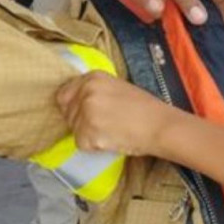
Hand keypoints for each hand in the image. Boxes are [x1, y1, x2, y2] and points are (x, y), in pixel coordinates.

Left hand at [56, 71, 178, 156]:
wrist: (159, 125)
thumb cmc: (145, 109)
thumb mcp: (118, 88)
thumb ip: (96, 91)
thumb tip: (77, 102)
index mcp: (93, 77)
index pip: (64, 94)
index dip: (73, 106)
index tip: (85, 113)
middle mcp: (86, 91)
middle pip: (67, 113)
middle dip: (80, 121)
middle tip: (104, 124)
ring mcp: (85, 112)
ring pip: (74, 129)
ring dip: (88, 134)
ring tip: (112, 130)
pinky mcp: (87, 132)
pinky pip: (81, 144)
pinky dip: (94, 146)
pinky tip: (112, 139)